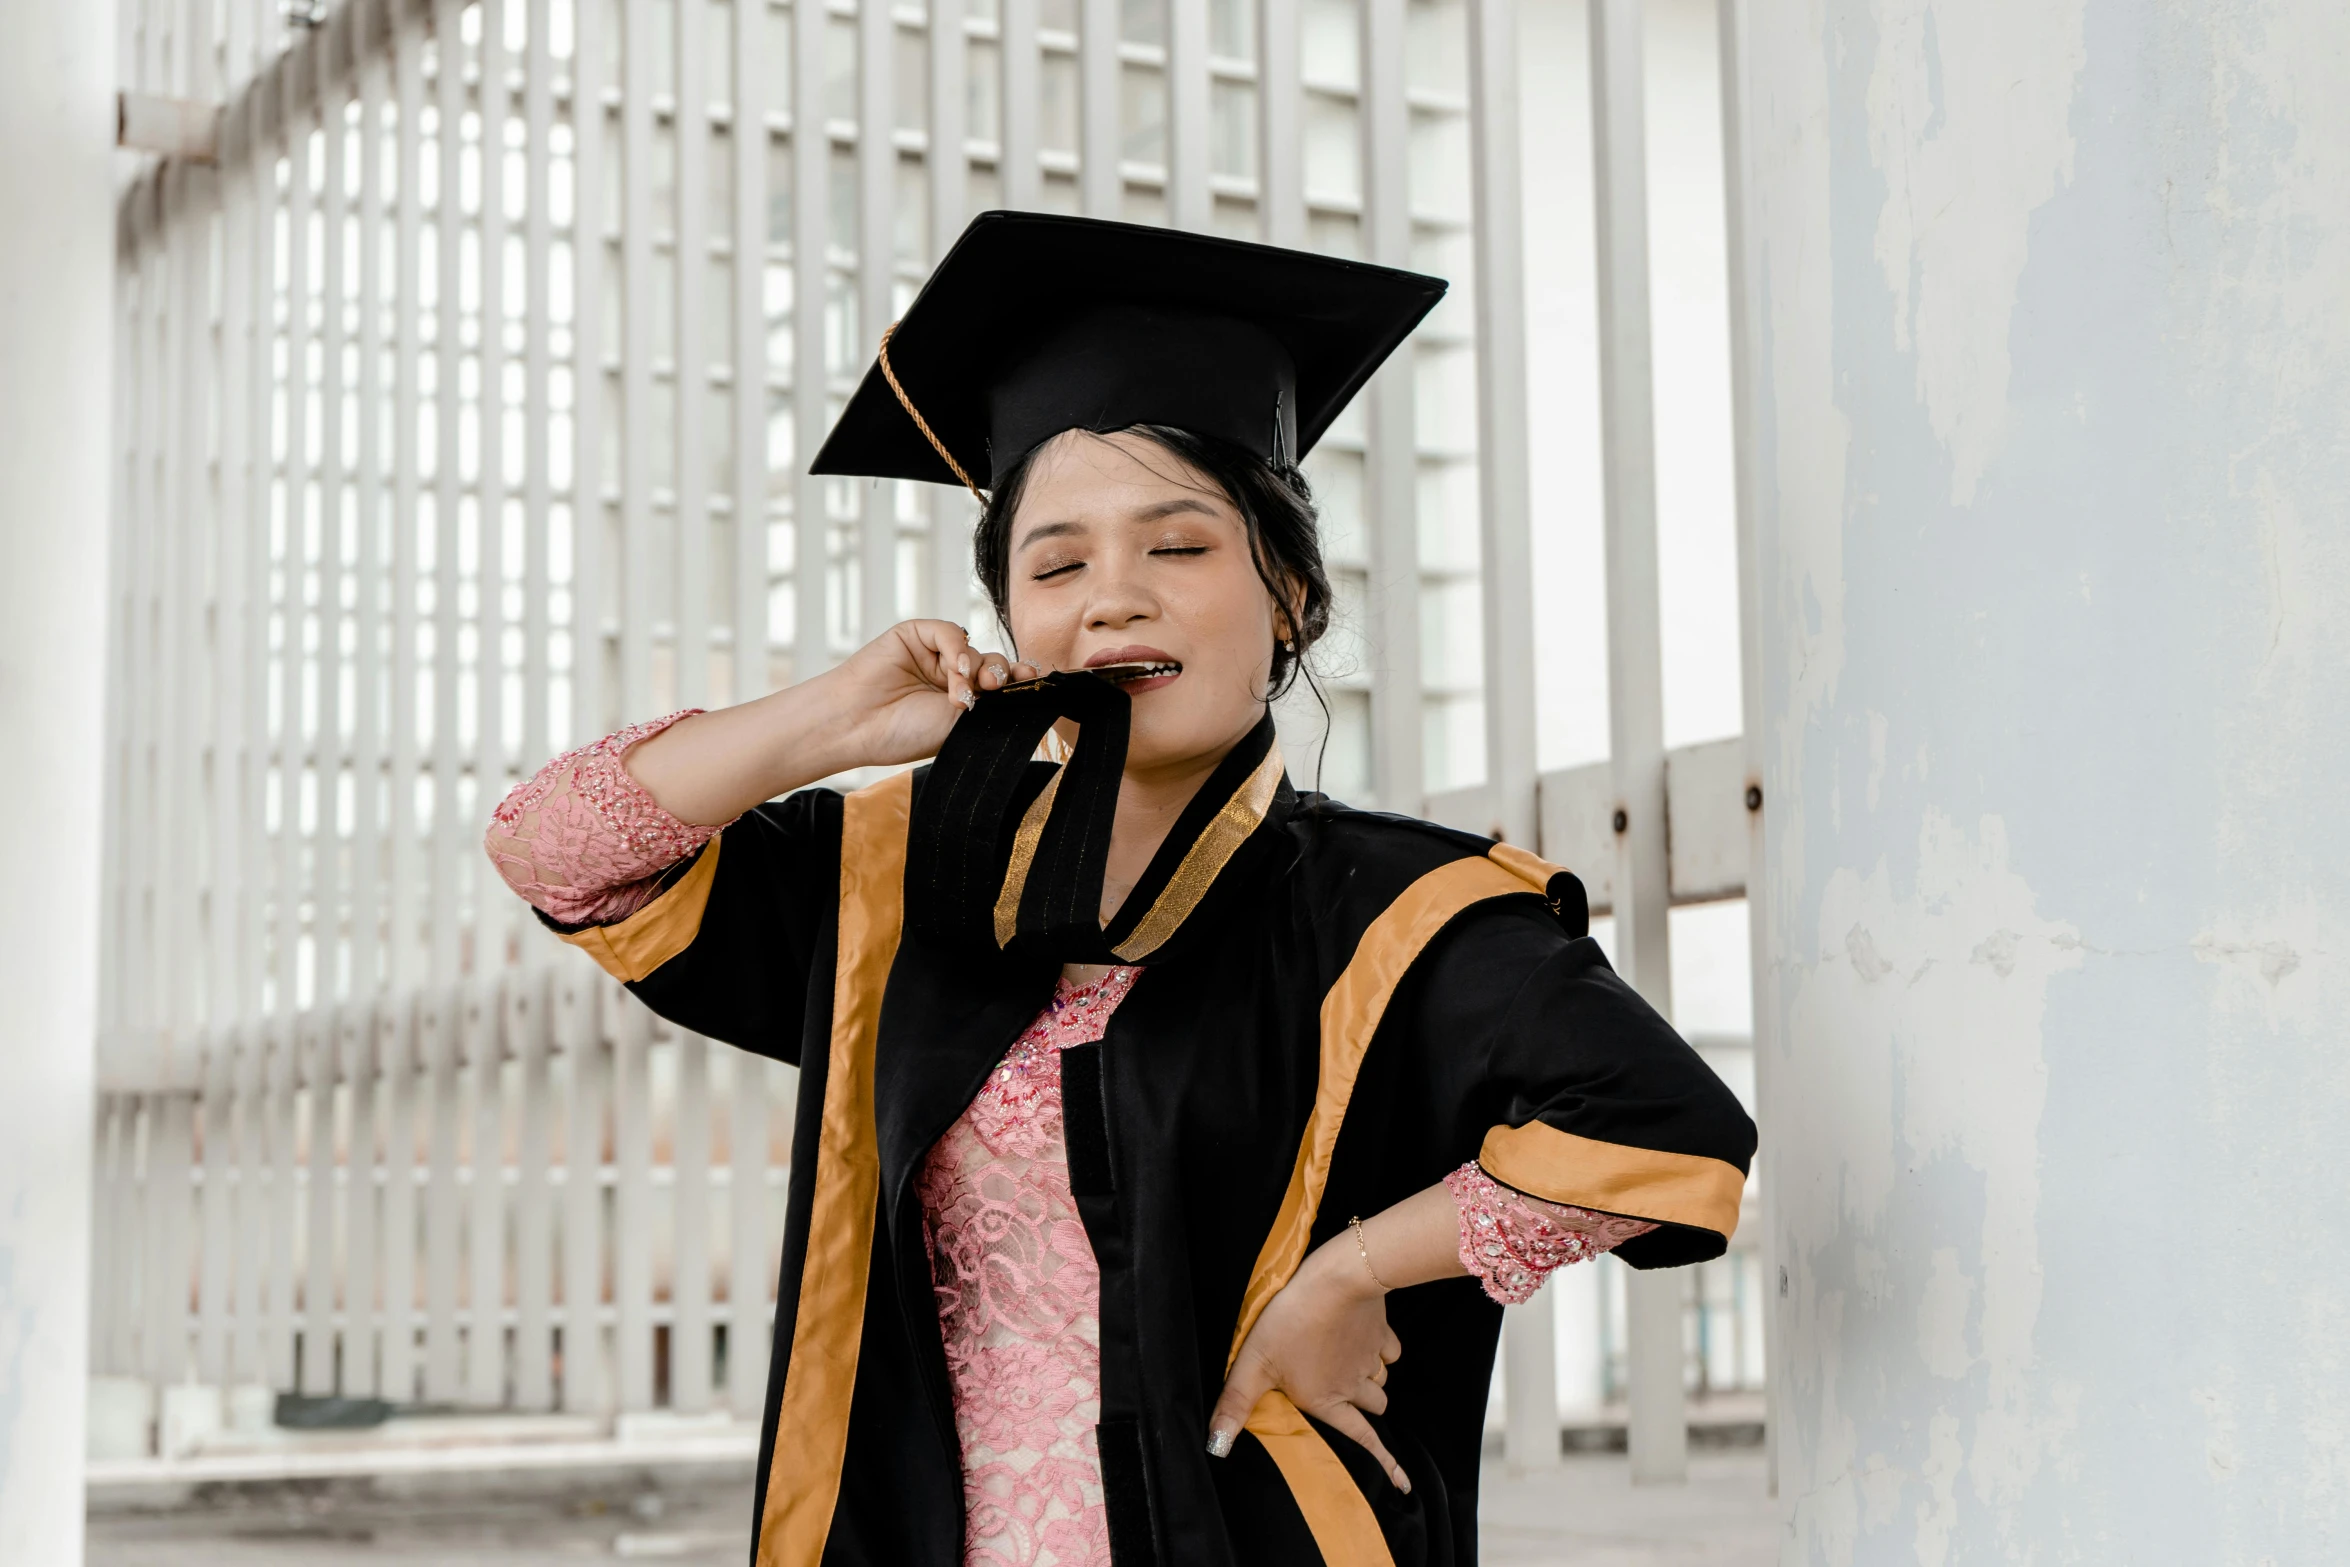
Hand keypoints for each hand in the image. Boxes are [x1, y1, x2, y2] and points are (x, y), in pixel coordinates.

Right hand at [825, 620, 1039, 767]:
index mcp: (962, 702)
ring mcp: (933, 656)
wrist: (859, 725)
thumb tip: (1025, 684)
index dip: (1017, 680)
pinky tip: (955, 669)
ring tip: (962, 693)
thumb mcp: (960, 725)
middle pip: (991, 664)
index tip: (1032, 680)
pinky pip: (949, 632)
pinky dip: (958, 648)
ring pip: (973, 648)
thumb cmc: (903, 733)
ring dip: (974, 667)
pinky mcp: (914, 635)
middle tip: (990, 688)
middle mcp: (949, 677)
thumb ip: (989, 705)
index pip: (999, 685)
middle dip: (998, 675)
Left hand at [1208, 1237, 1409, 1492]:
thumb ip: (1236, 1404)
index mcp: (1326, 1400)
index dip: (1384, 1464)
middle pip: (1374, 1407)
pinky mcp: (1381, 1332)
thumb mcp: (1253, 1363)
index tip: (1404, 1486)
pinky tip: (1364, 1338)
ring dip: (1370, 1378)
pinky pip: (1390, 1351)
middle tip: (1345, 1395)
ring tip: (1350, 1365)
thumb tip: (1216, 1448)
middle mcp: (1354, 1385)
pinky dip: (1381, 1350)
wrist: (1336, 1280)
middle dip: (1364, 1406)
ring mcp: (1370, 1358)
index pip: (1361, 1440)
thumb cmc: (1291, 1322)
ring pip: (1382, 1380)